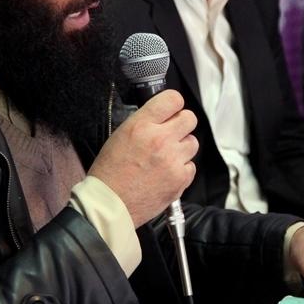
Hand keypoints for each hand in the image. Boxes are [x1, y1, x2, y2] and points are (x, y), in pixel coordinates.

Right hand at [89, 90, 197, 227]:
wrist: (110, 204)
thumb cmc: (110, 173)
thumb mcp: (120, 135)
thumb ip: (144, 122)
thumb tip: (162, 115)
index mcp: (142, 125)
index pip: (173, 99)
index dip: (173, 104)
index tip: (172, 109)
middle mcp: (160, 140)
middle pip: (189, 118)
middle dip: (181, 124)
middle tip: (171, 133)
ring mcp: (173, 160)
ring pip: (192, 142)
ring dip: (182, 147)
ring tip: (165, 156)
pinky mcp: (180, 179)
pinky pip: (191, 166)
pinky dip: (181, 168)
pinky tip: (166, 172)